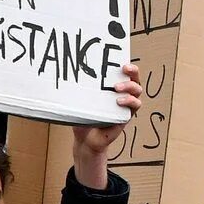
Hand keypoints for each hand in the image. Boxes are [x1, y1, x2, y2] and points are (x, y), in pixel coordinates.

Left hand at [70, 62, 143, 182]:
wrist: (85, 140)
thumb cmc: (83, 117)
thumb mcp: (81, 101)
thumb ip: (80, 90)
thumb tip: (66, 77)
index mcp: (113, 89)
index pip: (126, 74)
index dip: (129, 67)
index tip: (123, 64)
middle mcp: (123, 95)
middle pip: (135, 80)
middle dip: (132, 74)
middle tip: (122, 71)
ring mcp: (126, 106)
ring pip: (137, 92)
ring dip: (130, 88)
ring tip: (116, 89)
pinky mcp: (125, 117)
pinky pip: (134, 107)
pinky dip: (129, 102)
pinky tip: (118, 102)